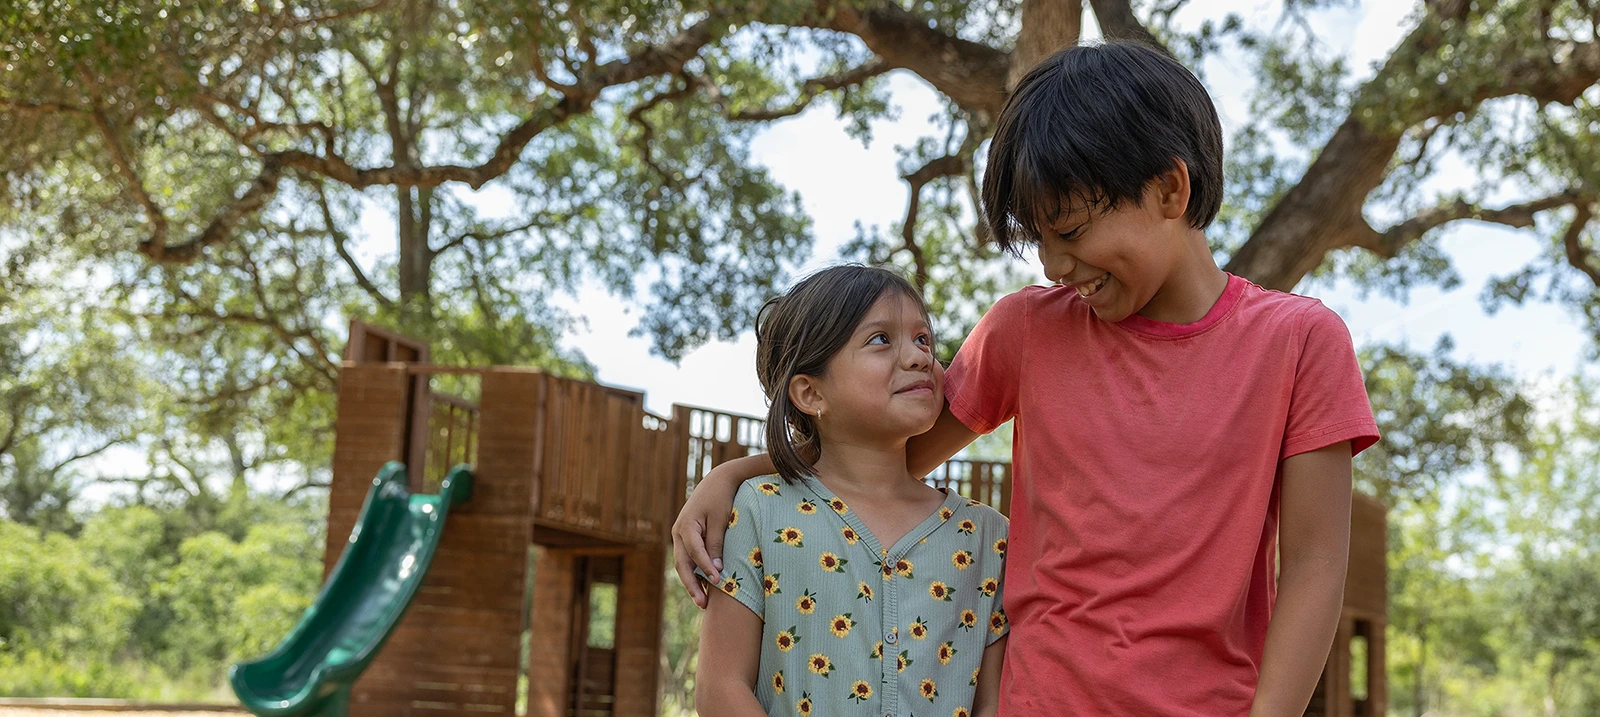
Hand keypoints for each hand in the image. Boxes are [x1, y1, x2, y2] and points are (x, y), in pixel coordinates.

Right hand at [671, 466, 741, 607]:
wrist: (717, 481)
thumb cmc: (722, 498)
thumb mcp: (721, 520)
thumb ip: (717, 544)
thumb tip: (716, 570)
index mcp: (686, 525)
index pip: (694, 552)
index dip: (705, 567)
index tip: (718, 581)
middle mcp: (678, 532)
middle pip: (682, 564)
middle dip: (692, 585)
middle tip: (703, 604)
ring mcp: (680, 536)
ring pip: (683, 564)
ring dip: (692, 583)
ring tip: (704, 602)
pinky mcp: (686, 538)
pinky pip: (688, 559)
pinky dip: (695, 573)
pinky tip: (705, 587)